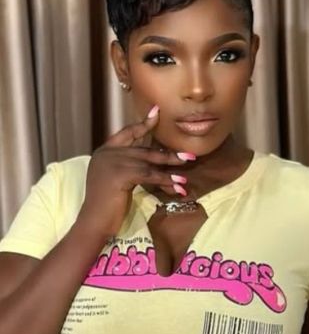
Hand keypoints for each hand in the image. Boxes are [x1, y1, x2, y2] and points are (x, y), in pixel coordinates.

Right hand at [79, 106, 193, 235]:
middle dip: (168, 154)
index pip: (126, 133)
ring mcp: (112, 163)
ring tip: (186, 177)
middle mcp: (107, 154)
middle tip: (189, 156)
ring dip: (170, 170)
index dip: (143, 123)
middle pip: (143, 150)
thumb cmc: (106, 205)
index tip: (157, 112)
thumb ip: (128, 167)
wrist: (93, 221)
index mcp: (104, 152)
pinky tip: (178, 187)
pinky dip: (166, 181)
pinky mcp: (120, 175)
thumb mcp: (116, 180)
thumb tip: (153, 163)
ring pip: (149, 162)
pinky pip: (149, 175)